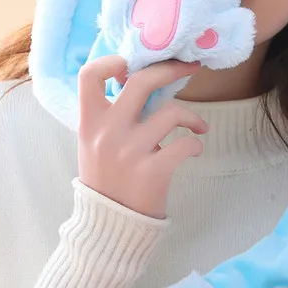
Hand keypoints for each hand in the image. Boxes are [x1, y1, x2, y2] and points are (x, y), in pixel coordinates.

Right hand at [78, 55, 207, 218]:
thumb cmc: (106, 180)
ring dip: (193, 117)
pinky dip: (195, 144)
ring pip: (171, 112)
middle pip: (141, 81)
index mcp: (90, 123)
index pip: (89, 76)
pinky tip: (194, 148)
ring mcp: (130, 152)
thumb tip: (141, 82)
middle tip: (189, 68)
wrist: (109, 226)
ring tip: (198, 127)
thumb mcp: (95, 144)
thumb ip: (111, 116)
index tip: (132, 65)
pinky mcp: (152, 172)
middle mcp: (107, 133)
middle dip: (171, 69)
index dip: (111, 61)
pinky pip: (184, 144)